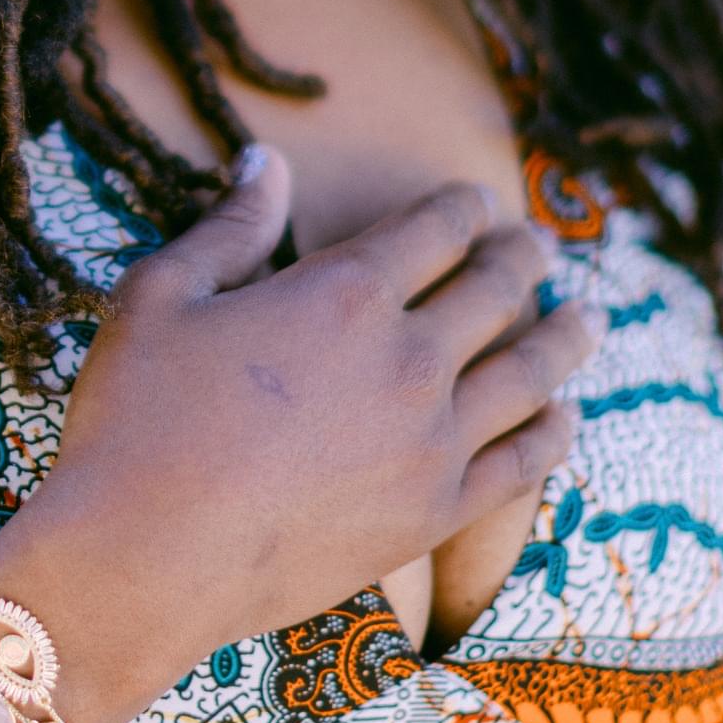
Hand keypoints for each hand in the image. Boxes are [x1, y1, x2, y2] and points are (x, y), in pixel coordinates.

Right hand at [0, 148, 594, 722]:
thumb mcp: (159, 297)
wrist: (143, 561)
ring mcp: (431, 440)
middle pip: (495, 288)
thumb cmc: (134, 420)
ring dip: (564, 336)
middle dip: (520, 256)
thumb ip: (229, 226)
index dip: (463, 206)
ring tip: (587, 318)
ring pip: (528, 372)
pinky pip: (521, 465)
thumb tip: (268, 161)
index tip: (477, 200)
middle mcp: (408, 358)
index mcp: (344, 292)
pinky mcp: (433, 514)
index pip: (435, 227)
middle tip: (534, 245)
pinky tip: (564, 417)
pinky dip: (552, 433)